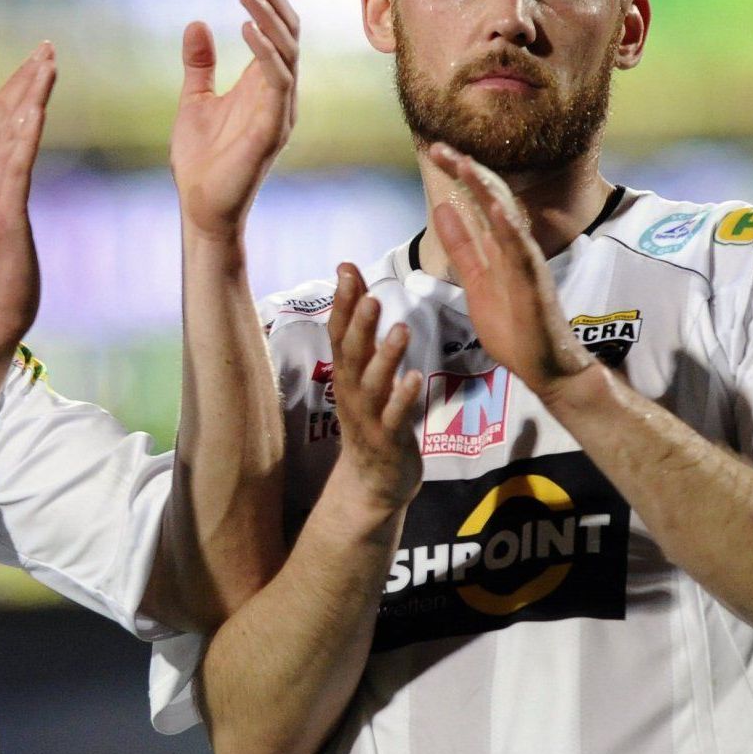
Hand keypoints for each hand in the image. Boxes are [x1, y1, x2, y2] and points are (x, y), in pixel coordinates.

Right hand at [0, 43, 54, 355]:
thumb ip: (2, 193)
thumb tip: (14, 173)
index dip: (13, 88)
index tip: (35, 62)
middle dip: (22, 78)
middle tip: (46, 48)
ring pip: (5, 131)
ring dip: (27, 94)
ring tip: (48, 63)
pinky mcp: (2, 214)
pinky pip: (14, 165)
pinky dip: (24, 132)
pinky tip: (39, 108)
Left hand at [171, 0, 298, 239]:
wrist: (200, 206)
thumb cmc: (202, 159)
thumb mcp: (194, 100)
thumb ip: (199, 65)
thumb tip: (197, 23)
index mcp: (265, 85)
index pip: (278, 31)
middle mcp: (280, 94)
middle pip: (288, 33)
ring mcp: (281, 110)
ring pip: (288, 51)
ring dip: (268, 16)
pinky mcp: (273, 128)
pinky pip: (278, 80)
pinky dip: (265, 51)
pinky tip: (245, 27)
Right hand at [327, 264, 423, 511]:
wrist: (372, 484)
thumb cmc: (371, 418)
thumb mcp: (361, 373)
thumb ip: (358, 329)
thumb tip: (349, 277)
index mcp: (346, 373)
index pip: (339, 332)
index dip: (343, 301)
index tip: (346, 269)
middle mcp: (351, 392)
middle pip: (351, 354)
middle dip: (359, 324)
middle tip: (370, 295)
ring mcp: (368, 417)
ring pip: (373, 384)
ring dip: (385, 358)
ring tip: (400, 329)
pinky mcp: (387, 441)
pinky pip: (394, 418)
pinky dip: (401, 399)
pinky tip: (413, 379)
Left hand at [428, 142, 596, 399]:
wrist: (545, 366)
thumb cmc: (514, 327)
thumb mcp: (475, 280)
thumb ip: (462, 245)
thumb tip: (443, 208)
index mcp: (498, 245)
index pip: (477, 199)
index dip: (458, 174)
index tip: (436, 151)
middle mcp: (514, 246)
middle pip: (490, 198)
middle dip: (466, 171)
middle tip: (440, 147)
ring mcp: (526, 262)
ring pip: (507, 217)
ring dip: (485, 190)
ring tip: (464, 164)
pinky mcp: (536, 283)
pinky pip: (522, 252)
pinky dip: (510, 229)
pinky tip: (496, 210)